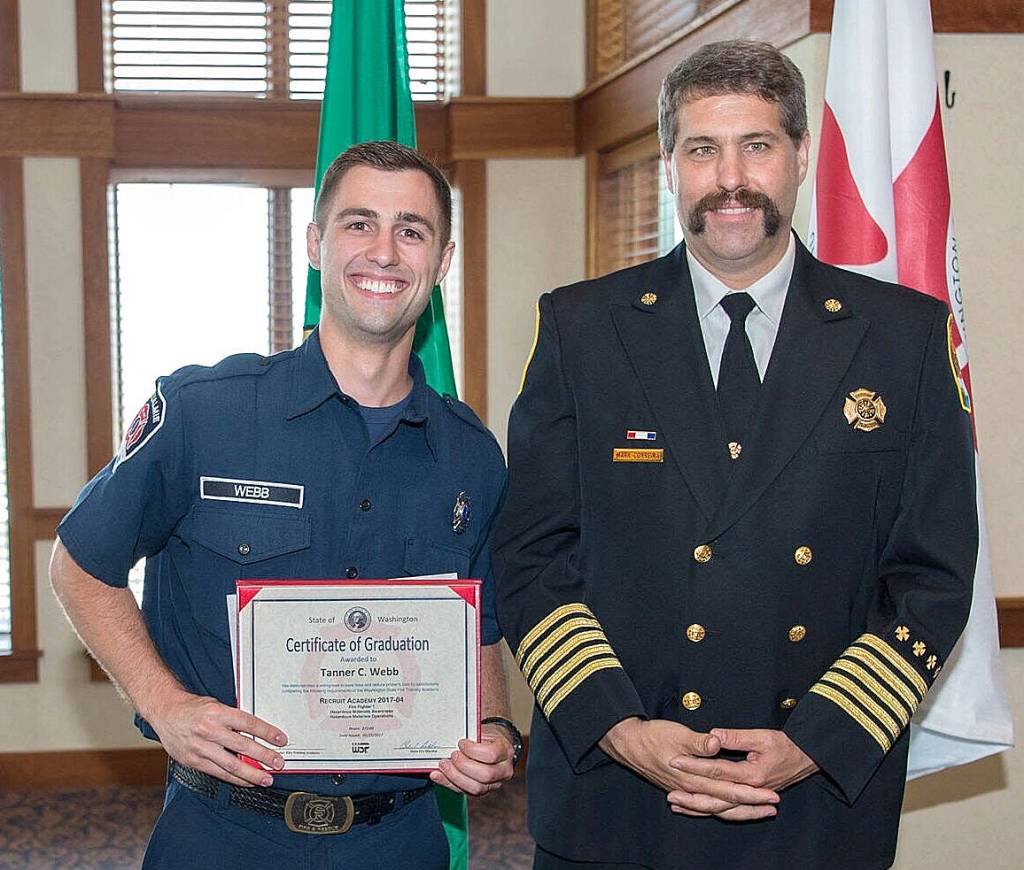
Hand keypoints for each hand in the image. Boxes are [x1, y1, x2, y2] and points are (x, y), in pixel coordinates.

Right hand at [148, 689, 287, 787]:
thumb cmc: (194, 708)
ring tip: (266, 779)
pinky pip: (218, 773)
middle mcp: (209, 730)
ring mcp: (200, 747)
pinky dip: (234, 779)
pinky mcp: (193, 761)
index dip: (267, 732)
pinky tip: (246, 781)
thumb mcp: (216, 705)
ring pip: (231, 765)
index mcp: (217, 712)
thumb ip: (233, 719)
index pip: (248, 723)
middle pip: (242, 746)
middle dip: (263, 756)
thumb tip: (257, 733)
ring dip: (251, 774)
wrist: (165, 712)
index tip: (280, 740)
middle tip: (278, 763)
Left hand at [429, 724, 514, 794]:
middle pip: (485, 775)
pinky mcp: (481, 791)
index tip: (461, 743)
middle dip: (463, 765)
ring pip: (475, 788)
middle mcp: (504, 770)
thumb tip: (451, 738)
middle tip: (452, 755)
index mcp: (506, 751)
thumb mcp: (484, 731)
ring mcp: (494, 784)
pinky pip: (464, 792)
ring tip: (443, 765)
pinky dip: (448, 783)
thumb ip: (472, 736)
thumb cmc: (487, 738)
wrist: (494, 746)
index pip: (491, 754)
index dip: (473, 750)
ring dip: (454, 777)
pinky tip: (438, 775)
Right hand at [600, 718, 778, 820]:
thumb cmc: (652, 736)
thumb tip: (716, 743)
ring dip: (739, 811)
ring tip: (758, 812)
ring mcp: (685, 792)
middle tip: (773, 806)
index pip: (729, 789)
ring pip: (716, 808)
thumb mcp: (676, 733)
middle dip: (752, 806)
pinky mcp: (680, 789)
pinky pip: (704, 806)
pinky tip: (725, 812)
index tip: (771, 794)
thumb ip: (698, 741)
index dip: (751, 793)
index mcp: (693, 777)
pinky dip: (717, 811)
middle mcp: (691, 789)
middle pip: (726, 804)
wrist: (628, 744)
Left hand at [667, 728, 816, 818]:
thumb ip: (735, 737)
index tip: (675, 759)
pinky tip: (697, 808)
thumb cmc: (786, 745)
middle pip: (715, 797)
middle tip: (669, 792)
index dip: (694, 764)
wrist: (808, 757)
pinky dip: (712, 810)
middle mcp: (750, 791)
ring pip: (721, 809)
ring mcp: (751, 797)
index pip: (716, 770)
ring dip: (699, 808)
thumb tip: (713, 735)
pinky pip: (729, 810)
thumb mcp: (761, 736)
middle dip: (691, 796)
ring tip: (677, 804)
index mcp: (752, 775)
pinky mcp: (751, 798)